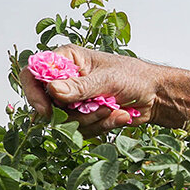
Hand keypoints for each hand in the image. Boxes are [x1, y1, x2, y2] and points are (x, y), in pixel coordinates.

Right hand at [20, 45, 158, 136]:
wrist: (156, 95)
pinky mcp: (84, 116)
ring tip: (113, 108)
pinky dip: (102, 125)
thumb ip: (80, 87)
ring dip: (92, 119)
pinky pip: (81, 130)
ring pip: (65, 121)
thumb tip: (53, 90)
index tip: (47, 109)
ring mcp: (74, 99)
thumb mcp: (108, 79)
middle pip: (47, 104)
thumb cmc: (135, 77)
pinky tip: (119, 115)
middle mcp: (66, 79)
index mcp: (67, 59)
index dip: (33, 92)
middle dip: (74, 112)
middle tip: (100, 106)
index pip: (33, 73)